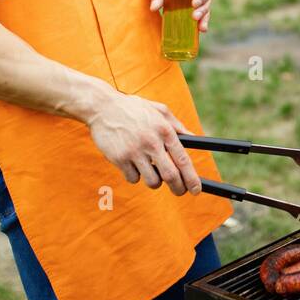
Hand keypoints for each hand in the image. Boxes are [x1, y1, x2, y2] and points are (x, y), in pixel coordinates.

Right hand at [85, 89, 202, 194]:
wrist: (102, 107)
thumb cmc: (134, 109)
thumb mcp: (159, 110)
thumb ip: (176, 125)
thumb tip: (194, 139)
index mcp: (165, 130)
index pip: (183, 159)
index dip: (192, 178)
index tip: (196, 190)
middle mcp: (151, 142)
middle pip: (170, 175)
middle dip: (178, 188)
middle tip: (180, 192)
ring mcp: (134, 151)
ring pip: (152, 181)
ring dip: (155, 181)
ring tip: (152, 172)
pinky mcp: (119, 159)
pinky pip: (133, 178)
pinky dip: (135, 176)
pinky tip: (133, 165)